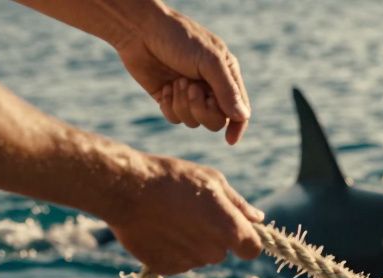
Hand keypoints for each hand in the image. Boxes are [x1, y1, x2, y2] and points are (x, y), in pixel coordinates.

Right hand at [107, 155, 263, 274]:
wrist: (126, 190)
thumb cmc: (173, 179)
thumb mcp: (212, 181)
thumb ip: (238, 204)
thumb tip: (258, 218)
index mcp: (230, 230)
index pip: (252, 249)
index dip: (245, 239)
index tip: (234, 228)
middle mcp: (213, 252)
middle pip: (223, 252)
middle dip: (214, 237)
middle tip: (192, 213)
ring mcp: (189, 263)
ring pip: (200, 257)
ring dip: (193, 243)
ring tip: (172, 217)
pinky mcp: (166, 268)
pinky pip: (179, 262)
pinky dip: (172, 250)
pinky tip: (159, 229)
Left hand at [113, 8, 250, 143]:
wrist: (140, 31)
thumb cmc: (179, 39)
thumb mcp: (209, 61)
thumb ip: (227, 89)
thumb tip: (242, 116)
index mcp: (226, 75)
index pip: (239, 110)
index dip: (237, 126)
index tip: (229, 140)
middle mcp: (210, 87)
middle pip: (215, 121)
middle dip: (201, 108)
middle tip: (190, 88)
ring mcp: (189, 95)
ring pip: (193, 122)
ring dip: (182, 104)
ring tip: (176, 81)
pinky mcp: (169, 99)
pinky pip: (174, 118)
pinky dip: (169, 105)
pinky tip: (164, 87)